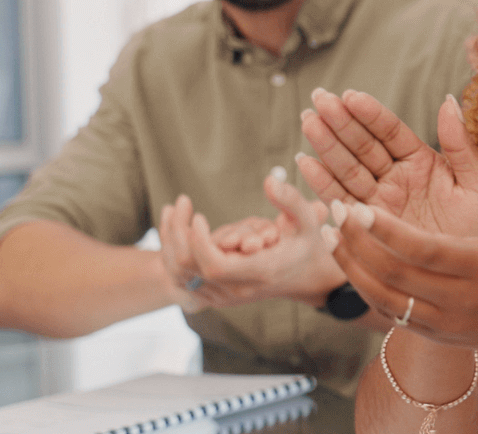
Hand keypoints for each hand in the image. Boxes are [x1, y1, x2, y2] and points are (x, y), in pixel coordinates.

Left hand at [154, 174, 343, 309]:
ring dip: (170, 239)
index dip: (199, 242)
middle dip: (178, 233)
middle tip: (180, 204)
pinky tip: (176, 226)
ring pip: (180, 273)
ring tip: (173, 209)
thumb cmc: (307, 244)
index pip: (215, 265)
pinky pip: (182, 278)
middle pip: (190, 267)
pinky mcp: (215, 296)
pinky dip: (172, 252)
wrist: (307, 278)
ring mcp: (224, 297)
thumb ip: (291, 200)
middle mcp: (238, 290)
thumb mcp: (307, 220)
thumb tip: (270, 181)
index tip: (199, 216)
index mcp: (260, 272)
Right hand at [297, 88, 477, 237]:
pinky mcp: (368, 226)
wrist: (477, 277)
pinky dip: (323, 184)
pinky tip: (305, 162)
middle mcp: (397, 179)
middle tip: (318, 99)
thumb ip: (460, 144)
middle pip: (363, 145)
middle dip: (339, 122)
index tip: (350, 96)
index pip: (391, 132)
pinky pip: (342, 201)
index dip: (370, 114)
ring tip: (308, 121)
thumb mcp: (477, 182)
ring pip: (348, 169)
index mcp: (423, 162)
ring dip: (326, 146)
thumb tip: (448, 101)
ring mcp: (381, 202)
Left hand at [327, 147, 477, 365]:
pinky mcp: (433, 333)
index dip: (388, 232)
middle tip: (336, 209)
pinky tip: (346, 258)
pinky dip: (361, 286)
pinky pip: (387, 313)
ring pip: (383, 298)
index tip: (358, 207)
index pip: (425, 251)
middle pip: (395, 275)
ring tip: (330, 231)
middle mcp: (460, 299)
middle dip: (358, 242)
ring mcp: (444, 321)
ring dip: (351, 264)